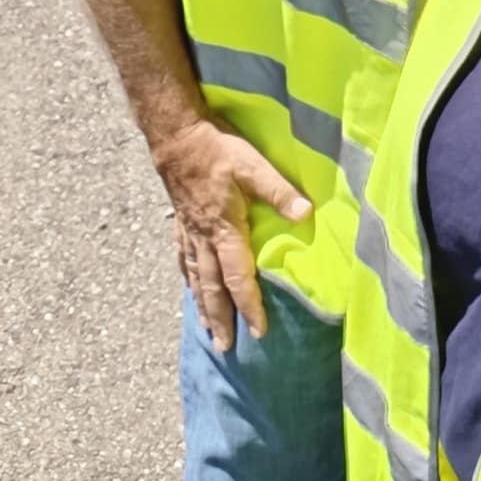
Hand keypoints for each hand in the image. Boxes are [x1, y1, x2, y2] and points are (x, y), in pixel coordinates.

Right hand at [151, 114, 312, 353]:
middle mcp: (204, 237)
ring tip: (207, 328)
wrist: (175, 133)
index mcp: (224, 229)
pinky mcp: (180, 220)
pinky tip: (188, 285)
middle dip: (220, 318)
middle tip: (225, 347)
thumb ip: (278, 191)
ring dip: (202, 305)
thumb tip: (305, 214)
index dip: (249, 305)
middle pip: (212, 287)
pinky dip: (187, 276)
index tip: (258, 332)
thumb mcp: (252, 164)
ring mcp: (189, 230)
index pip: (238, 277)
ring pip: (195, 276)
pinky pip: (182, 257)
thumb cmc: (216, 147)